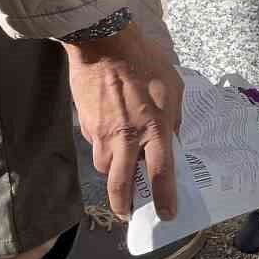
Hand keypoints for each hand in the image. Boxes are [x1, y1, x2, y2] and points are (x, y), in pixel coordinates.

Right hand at [62, 21, 182, 220]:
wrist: (102, 44)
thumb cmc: (144, 61)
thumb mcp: (173, 87)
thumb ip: (173, 117)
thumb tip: (172, 138)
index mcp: (153, 129)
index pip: (160, 174)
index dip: (164, 199)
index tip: (167, 215)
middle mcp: (126, 138)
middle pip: (120, 184)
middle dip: (123, 205)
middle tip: (126, 213)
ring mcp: (101, 133)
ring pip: (103, 167)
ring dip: (112, 175)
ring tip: (120, 173)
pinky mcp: (85, 124)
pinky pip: (94, 145)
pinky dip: (102, 148)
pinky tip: (109, 137)